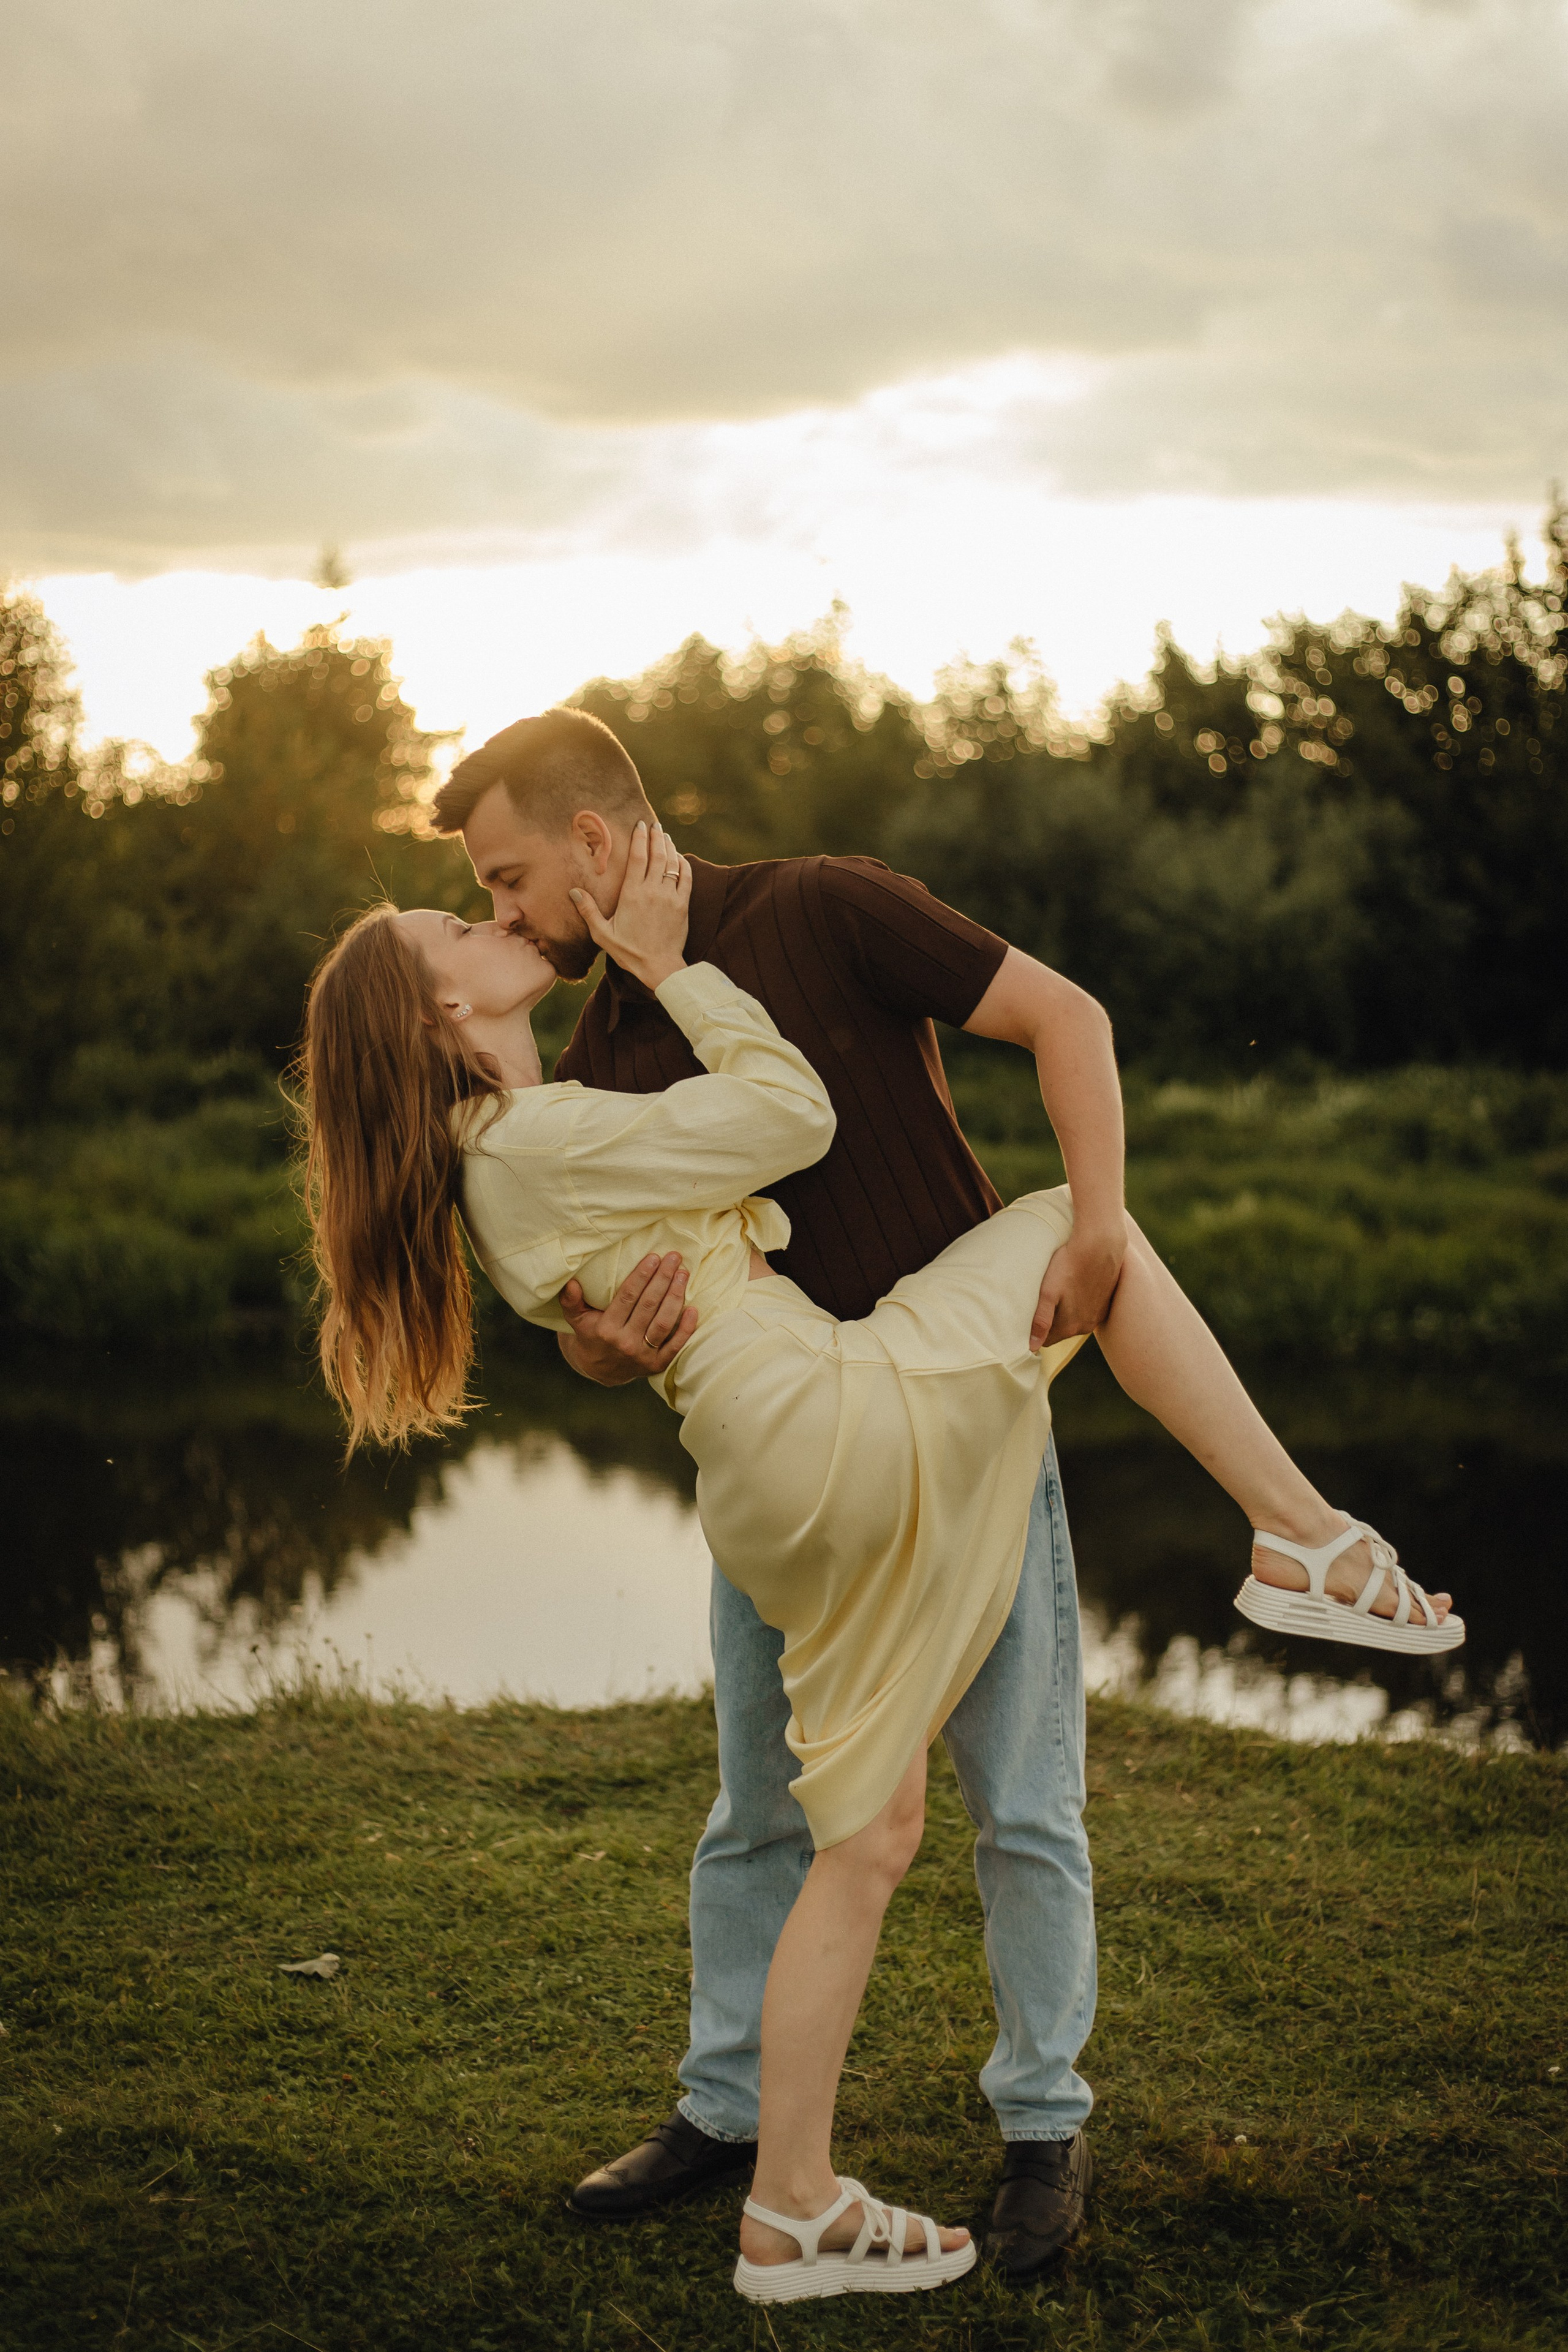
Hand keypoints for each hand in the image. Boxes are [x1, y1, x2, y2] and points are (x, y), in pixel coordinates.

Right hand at [557, 1251, 697, 1385]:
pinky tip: (693, 1308)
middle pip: (648, 1306)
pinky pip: (675, 1346)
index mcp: (606, 1329)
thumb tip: (571, 1282)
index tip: (654, 1257)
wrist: (601, 1369)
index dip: (642, 1276)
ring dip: (676, 1297)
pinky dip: (685, 1328)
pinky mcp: (657, 1365)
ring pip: (663, 1323)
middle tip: (674, 1258)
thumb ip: (571, 1300)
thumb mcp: (576, 1318)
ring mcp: (642, 1356)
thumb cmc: (591, 1334)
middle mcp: (624, 1343)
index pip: (627, 1297)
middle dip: (663, 1279)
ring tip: (683, 1274)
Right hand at [570, 820, 690, 989]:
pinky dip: (683, 864)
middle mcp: (652, 891)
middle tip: (654, 824)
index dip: (639, 838)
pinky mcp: (683, 905)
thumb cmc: (629, 952)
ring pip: (672, 863)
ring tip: (664, 835)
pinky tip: (679, 857)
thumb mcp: (602, 934)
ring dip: (669, 846)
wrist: (659, 967)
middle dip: (655, 836)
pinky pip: (686, 877)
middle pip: (657, 855)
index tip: (639, 825)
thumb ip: (589, 911)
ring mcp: (670, 897)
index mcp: (632, 894)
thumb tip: (573, 891)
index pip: (638, 858)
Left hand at [1031, 1224, 1126, 1349]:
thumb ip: (1040, 1321)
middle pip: (1059, 1330)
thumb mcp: (1048, 1292)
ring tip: (1058, 1290)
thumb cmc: (1069, 1266)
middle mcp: (1085, 1326)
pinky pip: (1086, 1310)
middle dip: (1049, 1320)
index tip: (1028, 1313)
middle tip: (1042, 1298)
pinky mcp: (1105, 1304)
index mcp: (1070, 1327)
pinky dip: (1079, 1303)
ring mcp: (1097, 1315)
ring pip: (1073, 1320)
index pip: (1045, 1340)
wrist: (1100, 1246)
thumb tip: (1032, 1348)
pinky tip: (1074, 1286)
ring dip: (1065, 1310)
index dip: (1034, 1329)